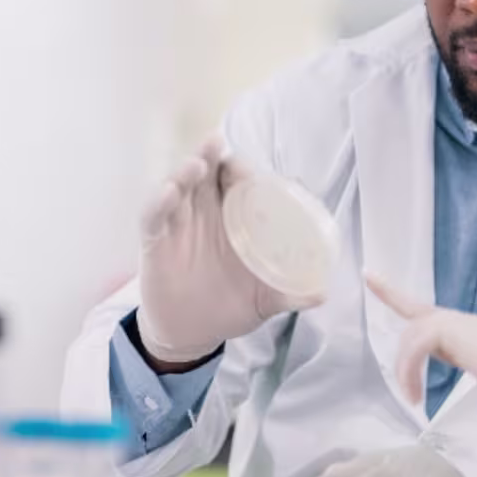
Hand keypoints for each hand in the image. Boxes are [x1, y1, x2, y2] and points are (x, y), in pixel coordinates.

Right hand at [135, 136, 324, 365]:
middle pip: (205, 172)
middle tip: (218, 143)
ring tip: (196, 165)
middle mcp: (204, 212)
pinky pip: (152, 216)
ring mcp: (178, 224)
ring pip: (178, 186)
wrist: (192, 334)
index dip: (243, 169)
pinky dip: (159, 202)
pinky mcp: (154, 241)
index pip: (236, 180)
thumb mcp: (266, 299)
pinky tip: (168, 193)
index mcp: (233, 217)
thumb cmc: (230, 303)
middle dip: (211, 154)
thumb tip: (324, 292)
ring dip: (185, 172)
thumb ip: (293, 293)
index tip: (254, 172)